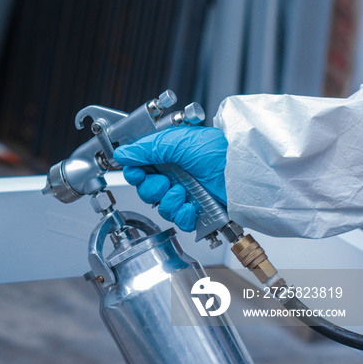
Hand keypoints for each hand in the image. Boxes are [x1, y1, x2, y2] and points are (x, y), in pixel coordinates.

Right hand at [112, 126, 227, 231]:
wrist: (241, 170)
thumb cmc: (215, 150)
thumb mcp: (175, 142)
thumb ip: (144, 149)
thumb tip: (122, 154)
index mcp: (166, 158)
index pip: (139, 171)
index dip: (135, 175)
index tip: (138, 173)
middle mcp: (174, 176)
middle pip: (146, 192)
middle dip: (153, 189)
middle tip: (165, 182)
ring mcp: (186, 194)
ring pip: (161, 208)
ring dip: (169, 202)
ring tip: (183, 193)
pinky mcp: (197, 211)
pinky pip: (179, 221)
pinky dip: (184, 215)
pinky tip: (193, 206)